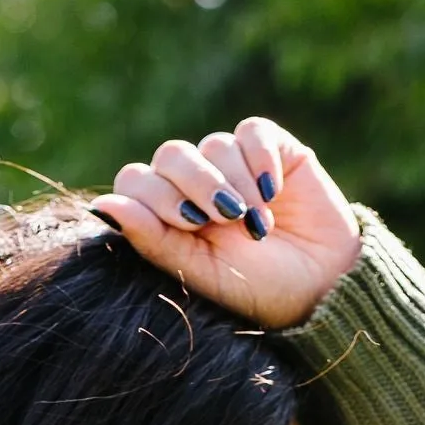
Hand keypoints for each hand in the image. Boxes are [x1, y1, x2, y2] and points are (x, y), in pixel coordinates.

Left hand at [90, 118, 358, 328]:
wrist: (321, 290)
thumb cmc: (255, 291)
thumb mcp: (198, 272)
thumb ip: (151, 239)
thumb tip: (102, 206)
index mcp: (169, 215)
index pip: (137, 180)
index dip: (155, 195)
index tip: (189, 225)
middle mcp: (197, 184)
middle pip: (171, 155)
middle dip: (195, 185)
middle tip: (223, 219)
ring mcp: (234, 164)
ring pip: (214, 145)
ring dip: (235, 184)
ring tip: (258, 225)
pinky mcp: (274, 149)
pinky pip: (252, 132)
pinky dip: (261, 159)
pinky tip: (275, 191)